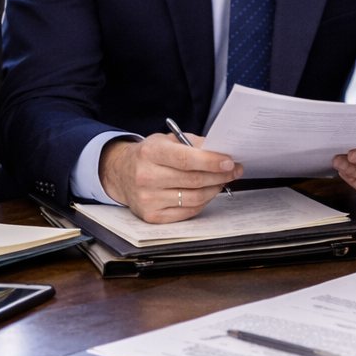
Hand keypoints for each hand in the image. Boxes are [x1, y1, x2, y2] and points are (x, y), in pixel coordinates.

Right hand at [99, 133, 243, 222]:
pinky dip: (203, 202)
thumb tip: (221, 152)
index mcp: (151, 153)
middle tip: (234, 170)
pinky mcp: (152, 216)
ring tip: (222, 181)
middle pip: (194, 180)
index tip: (230, 162)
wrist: (121, 173)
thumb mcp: (167, 140)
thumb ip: (193, 144)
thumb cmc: (150, 155)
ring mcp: (148, 199)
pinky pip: (188, 212)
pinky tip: (207, 192)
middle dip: (220, 176)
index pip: (186, 160)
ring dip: (214, 190)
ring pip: (194, 198)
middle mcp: (146, 177)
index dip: (211, 162)